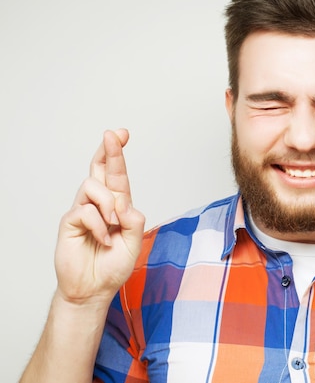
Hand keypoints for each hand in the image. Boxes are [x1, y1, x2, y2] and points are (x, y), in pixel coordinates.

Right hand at [54, 129, 144, 305]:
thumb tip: (124, 203)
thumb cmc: (112, 266)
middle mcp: (100, 204)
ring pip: (93, 187)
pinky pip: (85, 211)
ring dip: (108, 205)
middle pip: (99, 170)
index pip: (117, 176)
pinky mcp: (71, 222)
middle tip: (113, 134)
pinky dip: (99, 225)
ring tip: (113, 226)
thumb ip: (134, 221)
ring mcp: (84, 211)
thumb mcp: (134, 244)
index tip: (122, 133)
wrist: (93, 289)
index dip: (117, 154)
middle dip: (107, 150)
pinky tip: (103, 239)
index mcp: (117, 206)